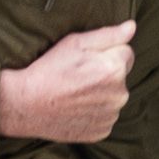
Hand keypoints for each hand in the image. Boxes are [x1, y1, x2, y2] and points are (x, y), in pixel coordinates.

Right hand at [0, 21, 134, 143]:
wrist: (26, 105)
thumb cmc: (49, 70)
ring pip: (114, 97)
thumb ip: (108, 35)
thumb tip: (132, 27)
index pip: (126, 53)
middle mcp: (120, 95)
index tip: (86, 59)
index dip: (106, 53)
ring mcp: (112, 116)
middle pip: (121, 76)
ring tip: (75, 92)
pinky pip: (105, 116)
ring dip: (102, 94)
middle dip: (106, 73)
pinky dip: (95, 112)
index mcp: (116, 69)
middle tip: (78, 76)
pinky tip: (76, 108)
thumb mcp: (76, 43)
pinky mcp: (103, 131)